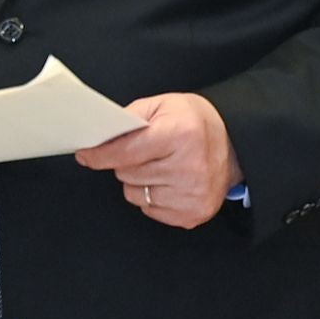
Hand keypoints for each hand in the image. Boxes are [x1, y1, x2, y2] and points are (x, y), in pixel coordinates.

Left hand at [75, 93, 239, 228]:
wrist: (234, 144)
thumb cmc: (194, 122)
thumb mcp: (162, 104)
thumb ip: (128, 118)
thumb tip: (98, 139)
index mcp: (180, 134)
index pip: (125, 152)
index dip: (100, 154)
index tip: (86, 154)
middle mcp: (189, 167)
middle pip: (127, 174)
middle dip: (126, 162)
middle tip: (145, 151)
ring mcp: (192, 195)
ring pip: (135, 195)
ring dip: (139, 181)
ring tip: (160, 165)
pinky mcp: (193, 214)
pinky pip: (150, 210)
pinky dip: (152, 196)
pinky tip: (169, 181)